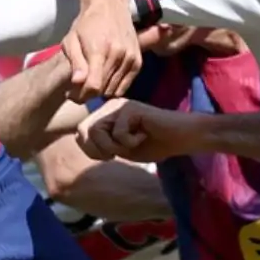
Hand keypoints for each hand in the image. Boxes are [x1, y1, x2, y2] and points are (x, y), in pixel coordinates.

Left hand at [62, 0, 140, 100]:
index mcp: (99, 49)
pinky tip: (104, 78)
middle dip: (87, 94)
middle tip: (78, 87)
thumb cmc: (86, 23)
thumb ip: (75, 63)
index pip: (94, 86)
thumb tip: (78, 83)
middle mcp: (118, 55)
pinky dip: (113, 87)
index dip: (80, 96)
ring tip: (91, 80)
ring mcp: (130, 58)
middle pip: (102, 90)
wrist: (109, 5)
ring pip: (113, 91)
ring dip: (100, 91)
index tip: (71, 94)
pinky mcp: (138, 61)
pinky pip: (125, 87)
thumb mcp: (71, 40)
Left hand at [77, 99, 198, 163]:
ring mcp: (120, 104)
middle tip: (119, 152)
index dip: (91, 150)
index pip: (80, 132)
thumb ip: (100, 144)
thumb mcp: (120, 149)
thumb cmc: (153, 143)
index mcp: (105, 114)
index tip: (112, 155)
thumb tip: (79, 138)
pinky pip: (118, 132)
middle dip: (99, 149)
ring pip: (97, 130)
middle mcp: (109, 106)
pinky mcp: (131, 108)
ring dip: (115, 146)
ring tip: (133, 143)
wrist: (181, 137)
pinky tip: (144, 135)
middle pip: (83, 130)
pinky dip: (131, 142)